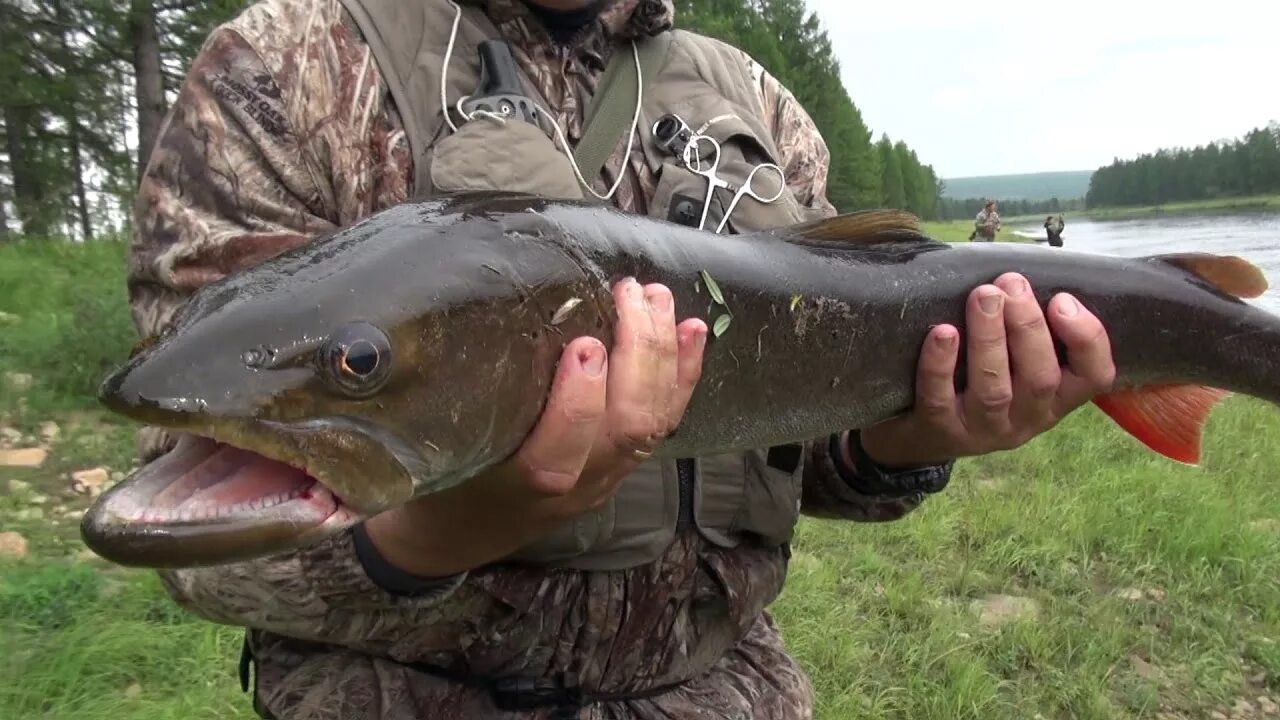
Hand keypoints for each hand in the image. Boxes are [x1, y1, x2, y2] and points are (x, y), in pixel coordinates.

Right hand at [363, 278, 707, 576]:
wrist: (461, 534)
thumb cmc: (439, 480)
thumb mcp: (430, 450)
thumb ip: (441, 406)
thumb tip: (435, 331)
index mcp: (516, 487)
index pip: (558, 456)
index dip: (578, 405)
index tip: (582, 343)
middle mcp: (572, 487)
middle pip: (624, 430)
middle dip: (638, 356)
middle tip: (628, 295)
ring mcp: (604, 478)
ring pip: (651, 425)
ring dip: (663, 357)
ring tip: (658, 299)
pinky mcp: (622, 466)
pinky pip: (663, 423)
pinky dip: (683, 376)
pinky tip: (693, 332)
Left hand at [858, 272, 1115, 468]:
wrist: (922, 432)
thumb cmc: (977, 380)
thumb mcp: (1016, 362)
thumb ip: (1028, 327)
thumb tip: (1022, 272)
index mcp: (1057, 397)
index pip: (1094, 376)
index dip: (1087, 338)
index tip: (1062, 299)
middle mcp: (1028, 418)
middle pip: (1040, 378)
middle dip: (1027, 326)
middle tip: (1011, 284)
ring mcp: (984, 430)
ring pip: (994, 389)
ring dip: (989, 338)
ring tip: (983, 296)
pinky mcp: (941, 431)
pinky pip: (941, 400)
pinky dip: (941, 365)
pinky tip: (942, 332)